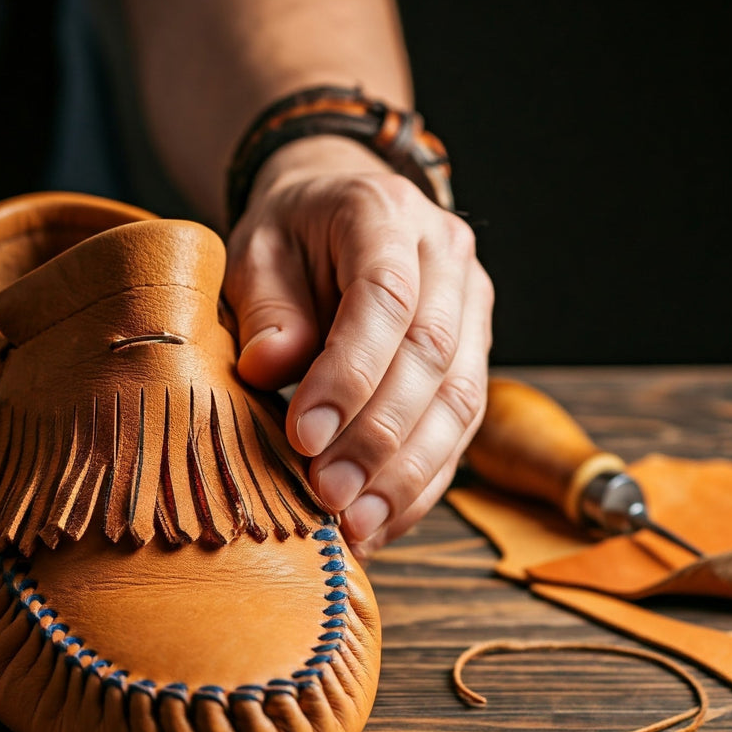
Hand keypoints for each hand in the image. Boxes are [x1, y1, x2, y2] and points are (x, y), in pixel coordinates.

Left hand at [225, 134, 492, 556]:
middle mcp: (445, 257)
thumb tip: (266, 367)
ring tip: (355, 523)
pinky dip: (421, 483)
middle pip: (430, 357)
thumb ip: (265, 307)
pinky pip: (461, 429)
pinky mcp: (474, 355)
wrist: (339, 208)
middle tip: (327, 493)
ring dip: (407, 473)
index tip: (304, 435)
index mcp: (385, 214)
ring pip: (460, 401)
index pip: (385, 298)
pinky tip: (380, 521)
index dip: (349, 374)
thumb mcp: (256, 253)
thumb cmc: (290, 236)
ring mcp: (471, 307)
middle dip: (377, 437)